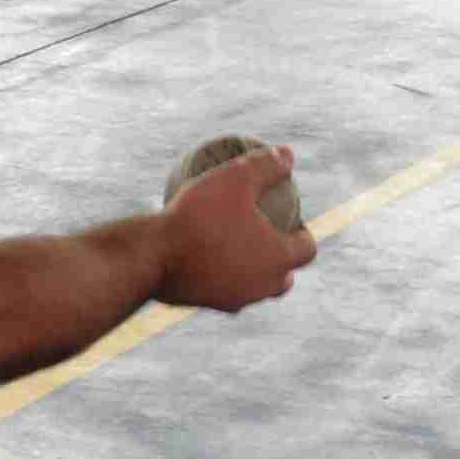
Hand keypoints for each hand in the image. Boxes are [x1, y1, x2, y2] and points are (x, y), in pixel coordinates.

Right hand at [157, 147, 316, 311]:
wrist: (153, 257)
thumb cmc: (199, 215)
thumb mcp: (234, 177)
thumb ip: (265, 165)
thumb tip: (288, 154)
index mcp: (278, 260)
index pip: (306, 250)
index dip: (304, 234)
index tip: (290, 219)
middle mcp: (262, 287)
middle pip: (284, 278)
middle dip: (282, 260)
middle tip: (267, 236)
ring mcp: (235, 300)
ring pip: (254, 288)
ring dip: (254, 270)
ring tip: (238, 245)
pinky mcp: (208, 304)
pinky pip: (223, 288)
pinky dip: (223, 275)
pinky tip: (206, 254)